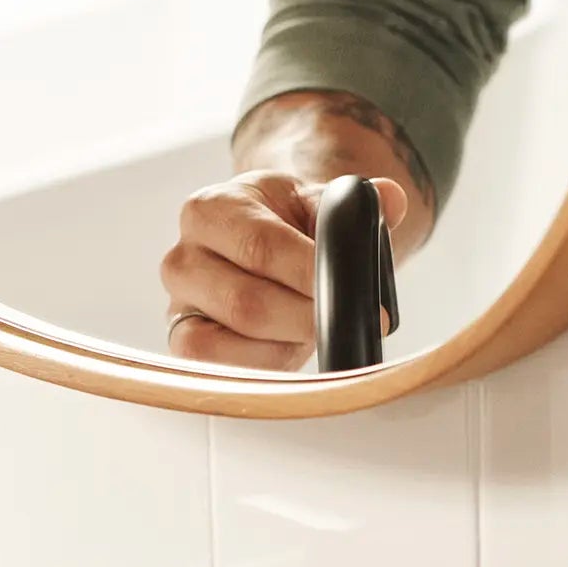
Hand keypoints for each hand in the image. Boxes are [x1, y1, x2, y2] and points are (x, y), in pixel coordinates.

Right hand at [163, 171, 406, 370]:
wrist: (256, 247)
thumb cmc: (286, 227)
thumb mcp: (317, 203)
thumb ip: (353, 202)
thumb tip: (390, 199)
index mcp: (209, 209)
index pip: (260, 246)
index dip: (310, 272)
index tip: (353, 288)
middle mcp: (181, 258)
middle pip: (246, 302)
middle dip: (304, 317)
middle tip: (344, 319)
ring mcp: (177, 307)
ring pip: (231, 340)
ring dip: (284, 343)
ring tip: (315, 329)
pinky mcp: (183, 346)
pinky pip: (220, 367)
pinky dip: (263, 362)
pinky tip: (287, 347)